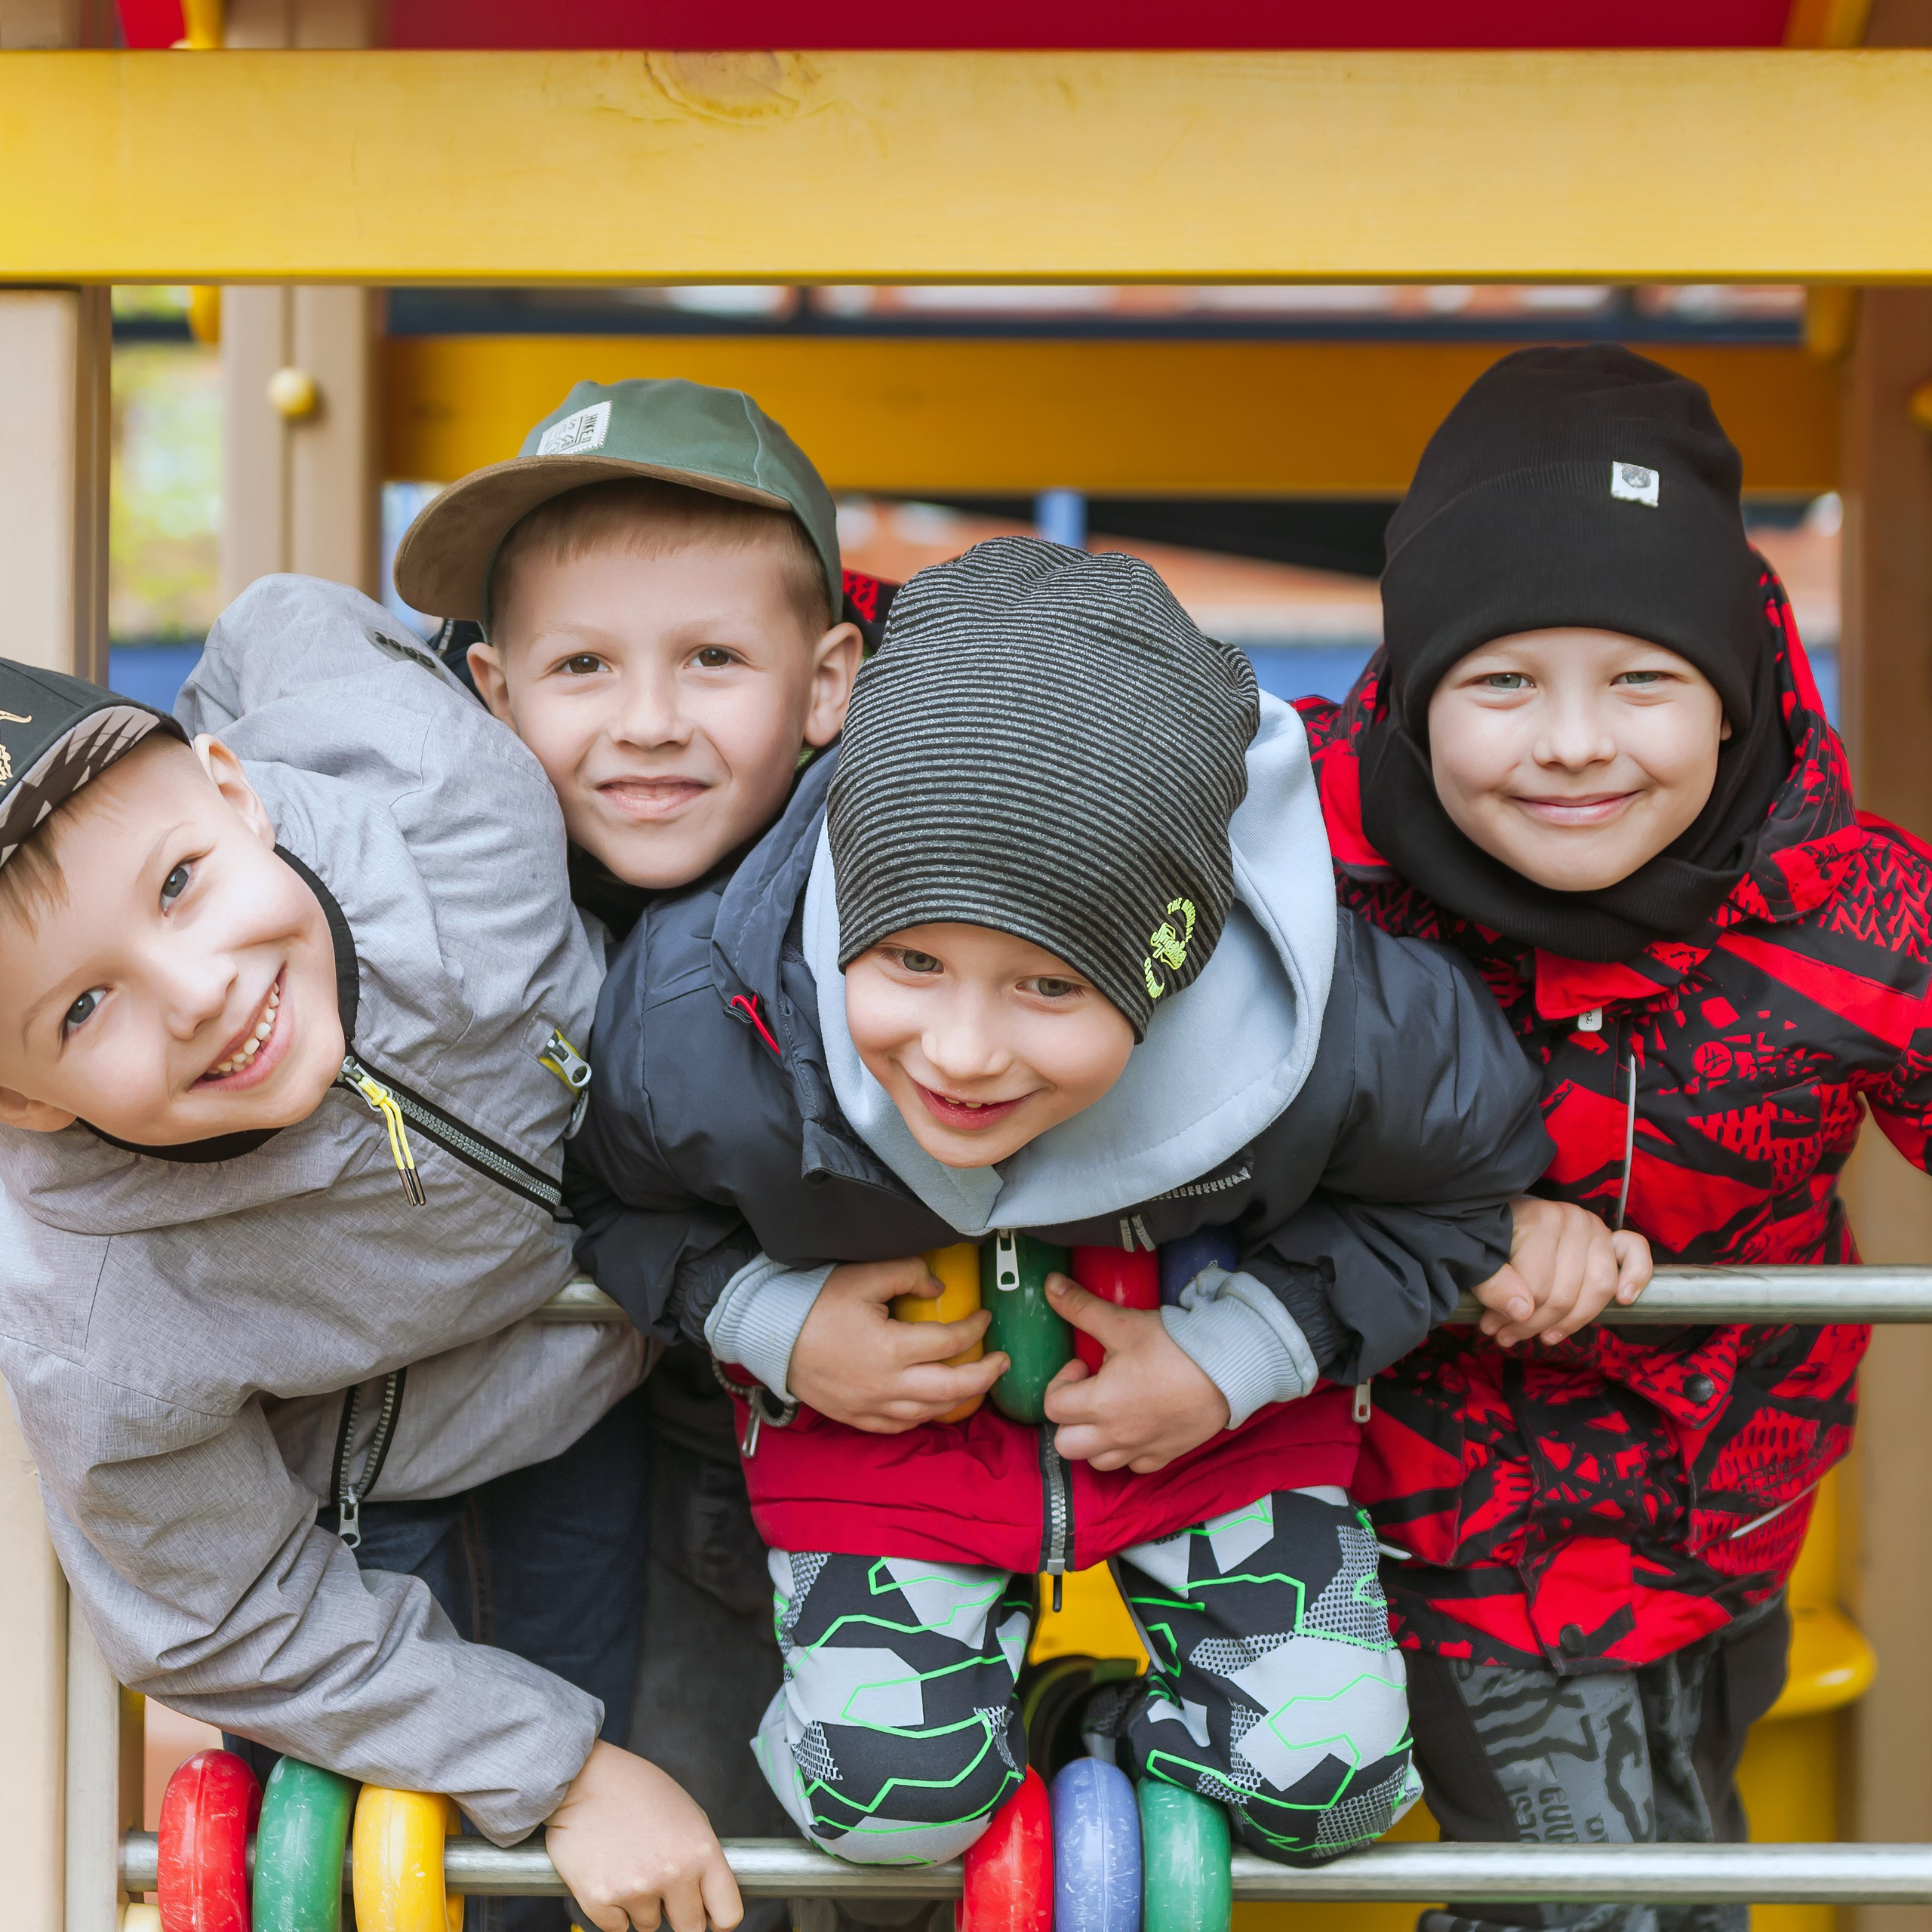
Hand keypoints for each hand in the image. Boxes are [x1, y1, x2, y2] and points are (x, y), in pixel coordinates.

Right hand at [544, 1740, 741, 1931]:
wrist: (582, 1779)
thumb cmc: (635, 1790)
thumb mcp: (686, 1812)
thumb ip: (701, 1856)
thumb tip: (709, 1895)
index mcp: (700, 1850)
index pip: (727, 1914)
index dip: (719, 1920)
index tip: (710, 1918)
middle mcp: (672, 1874)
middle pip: (690, 1928)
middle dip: (679, 1914)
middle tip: (663, 1888)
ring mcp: (634, 1890)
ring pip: (649, 1925)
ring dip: (642, 1906)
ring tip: (629, 1864)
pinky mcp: (599, 1901)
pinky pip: (616, 1926)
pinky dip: (613, 1908)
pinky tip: (609, 1872)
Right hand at [787, 1256, 1006, 1431]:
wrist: (770, 1336)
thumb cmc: (814, 1304)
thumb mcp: (864, 1276)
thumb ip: (909, 1274)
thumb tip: (939, 1289)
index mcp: (892, 1349)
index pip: (950, 1342)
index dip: (975, 1328)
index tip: (984, 1317)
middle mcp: (887, 1386)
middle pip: (952, 1389)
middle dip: (984, 1375)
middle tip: (1001, 1362)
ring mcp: (872, 1407)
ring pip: (930, 1412)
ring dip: (960, 1398)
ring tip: (976, 1382)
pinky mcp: (857, 1418)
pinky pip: (901, 1426)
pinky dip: (925, 1416)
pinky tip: (934, 1404)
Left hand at [1041, 1273, 1229, 1472]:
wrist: (1226, 1369)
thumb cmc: (1172, 1347)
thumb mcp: (1121, 1323)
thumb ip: (1081, 1307)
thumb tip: (1050, 1285)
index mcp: (1098, 1404)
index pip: (1053, 1406)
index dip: (1061, 1381)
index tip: (1083, 1365)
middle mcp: (1115, 1435)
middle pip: (1067, 1444)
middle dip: (1069, 1418)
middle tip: (1090, 1391)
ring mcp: (1141, 1449)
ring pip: (1098, 1461)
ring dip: (1094, 1440)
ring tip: (1110, 1410)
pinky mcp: (1166, 1455)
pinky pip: (1136, 1467)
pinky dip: (1129, 1452)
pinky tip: (1138, 1426)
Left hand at [1471, 1197, 1650, 1347]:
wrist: (1507, 1214)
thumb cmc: (1494, 1239)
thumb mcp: (1481, 1259)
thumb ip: (1494, 1285)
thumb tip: (1521, 1311)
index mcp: (1542, 1220)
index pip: (1538, 1287)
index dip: (1515, 1317)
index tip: (1492, 1328)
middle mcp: (1575, 1221)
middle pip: (1565, 1294)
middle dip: (1534, 1325)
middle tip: (1507, 1337)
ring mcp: (1597, 1229)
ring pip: (1598, 1289)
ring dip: (1572, 1321)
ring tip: (1544, 1337)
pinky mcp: (1613, 1239)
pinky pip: (1635, 1255)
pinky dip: (1636, 1277)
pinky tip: (1623, 1300)